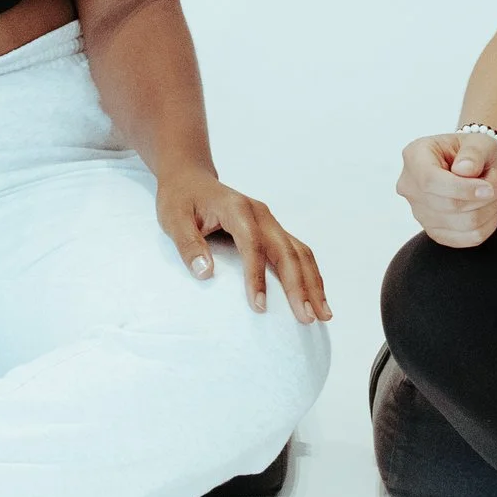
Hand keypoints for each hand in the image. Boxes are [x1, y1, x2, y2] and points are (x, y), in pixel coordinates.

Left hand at [157, 170, 331, 324]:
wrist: (191, 178)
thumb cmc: (181, 199)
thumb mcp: (173, 219)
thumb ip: (188, 245)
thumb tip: (206, 273)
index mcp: (237, 209)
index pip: (252, 244)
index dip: (257, 276)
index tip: (259, 307)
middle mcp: (261, 214)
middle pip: (287, 250)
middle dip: (299, 286)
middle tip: (307, 318)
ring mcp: (271, 222)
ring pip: (300, 252)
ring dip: (313, 283)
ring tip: (323, 314)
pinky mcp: (273, 231)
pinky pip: (298, 253)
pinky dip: (310, 276)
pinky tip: (316, 297)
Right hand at [397, 130, 496, 249]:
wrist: (476, 168)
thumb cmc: (474, 152)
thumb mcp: (478, 141)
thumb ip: (473, 152)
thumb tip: (465, 170)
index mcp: (415, 156)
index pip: (430, 181)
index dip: (462, 188)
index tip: (488, 188)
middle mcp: (410, 186)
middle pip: (447, 206)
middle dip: (482, 199)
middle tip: (495, 183)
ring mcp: (419, 213)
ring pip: (460, 225)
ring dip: (488, 211)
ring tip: (494, 194)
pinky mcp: (434, 232)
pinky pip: (465, 239)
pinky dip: (486, 227)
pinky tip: (490, 210)